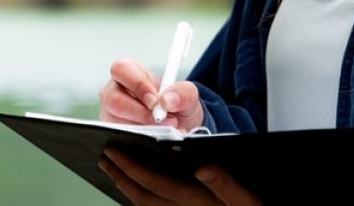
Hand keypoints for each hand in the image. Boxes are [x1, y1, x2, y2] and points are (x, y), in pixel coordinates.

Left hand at [99, 148, 261, 205]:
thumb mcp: (248, 199)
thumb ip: (226, 184)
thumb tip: (204, 168)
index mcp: (196, 202)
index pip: (154, 184)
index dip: (130, 167)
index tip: (114, 152)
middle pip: (142, 198)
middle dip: (121, 177)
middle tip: (105, 160)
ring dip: (128, 189)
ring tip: (116, 173)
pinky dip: (142, 198)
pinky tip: (141, 190)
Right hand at [100, 58, 204, 130]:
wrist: (179, 123)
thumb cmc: (176, 103)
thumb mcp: (187, 94)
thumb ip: (183, 92)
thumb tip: (167, 100)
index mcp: (129, 72)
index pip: (122, 69)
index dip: (137, 84)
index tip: (155, 100)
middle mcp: (115, 91)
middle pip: (114, 100)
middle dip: (140, 113)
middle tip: (161, 119)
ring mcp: (111, 112)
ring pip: (116, 122)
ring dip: (143, 127)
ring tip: (165, 129)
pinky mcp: (113, 131)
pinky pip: (120, 137)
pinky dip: (141, 138)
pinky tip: (156, 136)